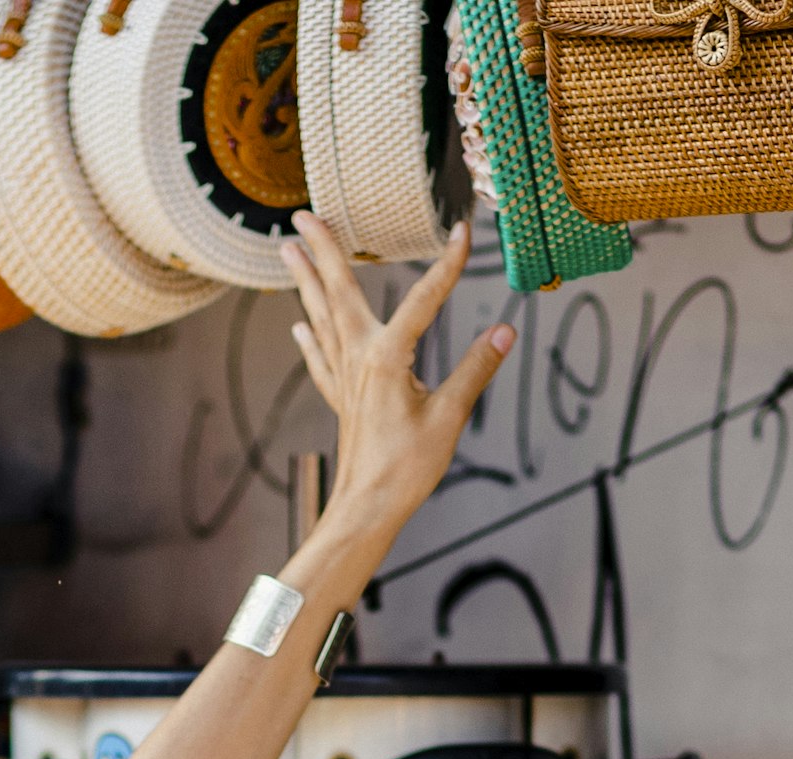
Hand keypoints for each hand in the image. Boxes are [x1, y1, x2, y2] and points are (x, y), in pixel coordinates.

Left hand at [279, 218, 513, 597]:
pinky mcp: (341, 400)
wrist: (365, 509)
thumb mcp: (449, 417)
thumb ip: (475, 370)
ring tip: (287, 250)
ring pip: (321, 317)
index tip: (465, 231)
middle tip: (302, 215)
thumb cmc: (406, 469)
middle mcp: (358, 359)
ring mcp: (344, 379)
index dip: (448, 264)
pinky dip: (309, 338)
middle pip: (338, 292)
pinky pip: (320, 359)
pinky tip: (298, 325)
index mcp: (387, 358)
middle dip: (323, 250)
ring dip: (305, 282)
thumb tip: (505, 332)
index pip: (423, 298)